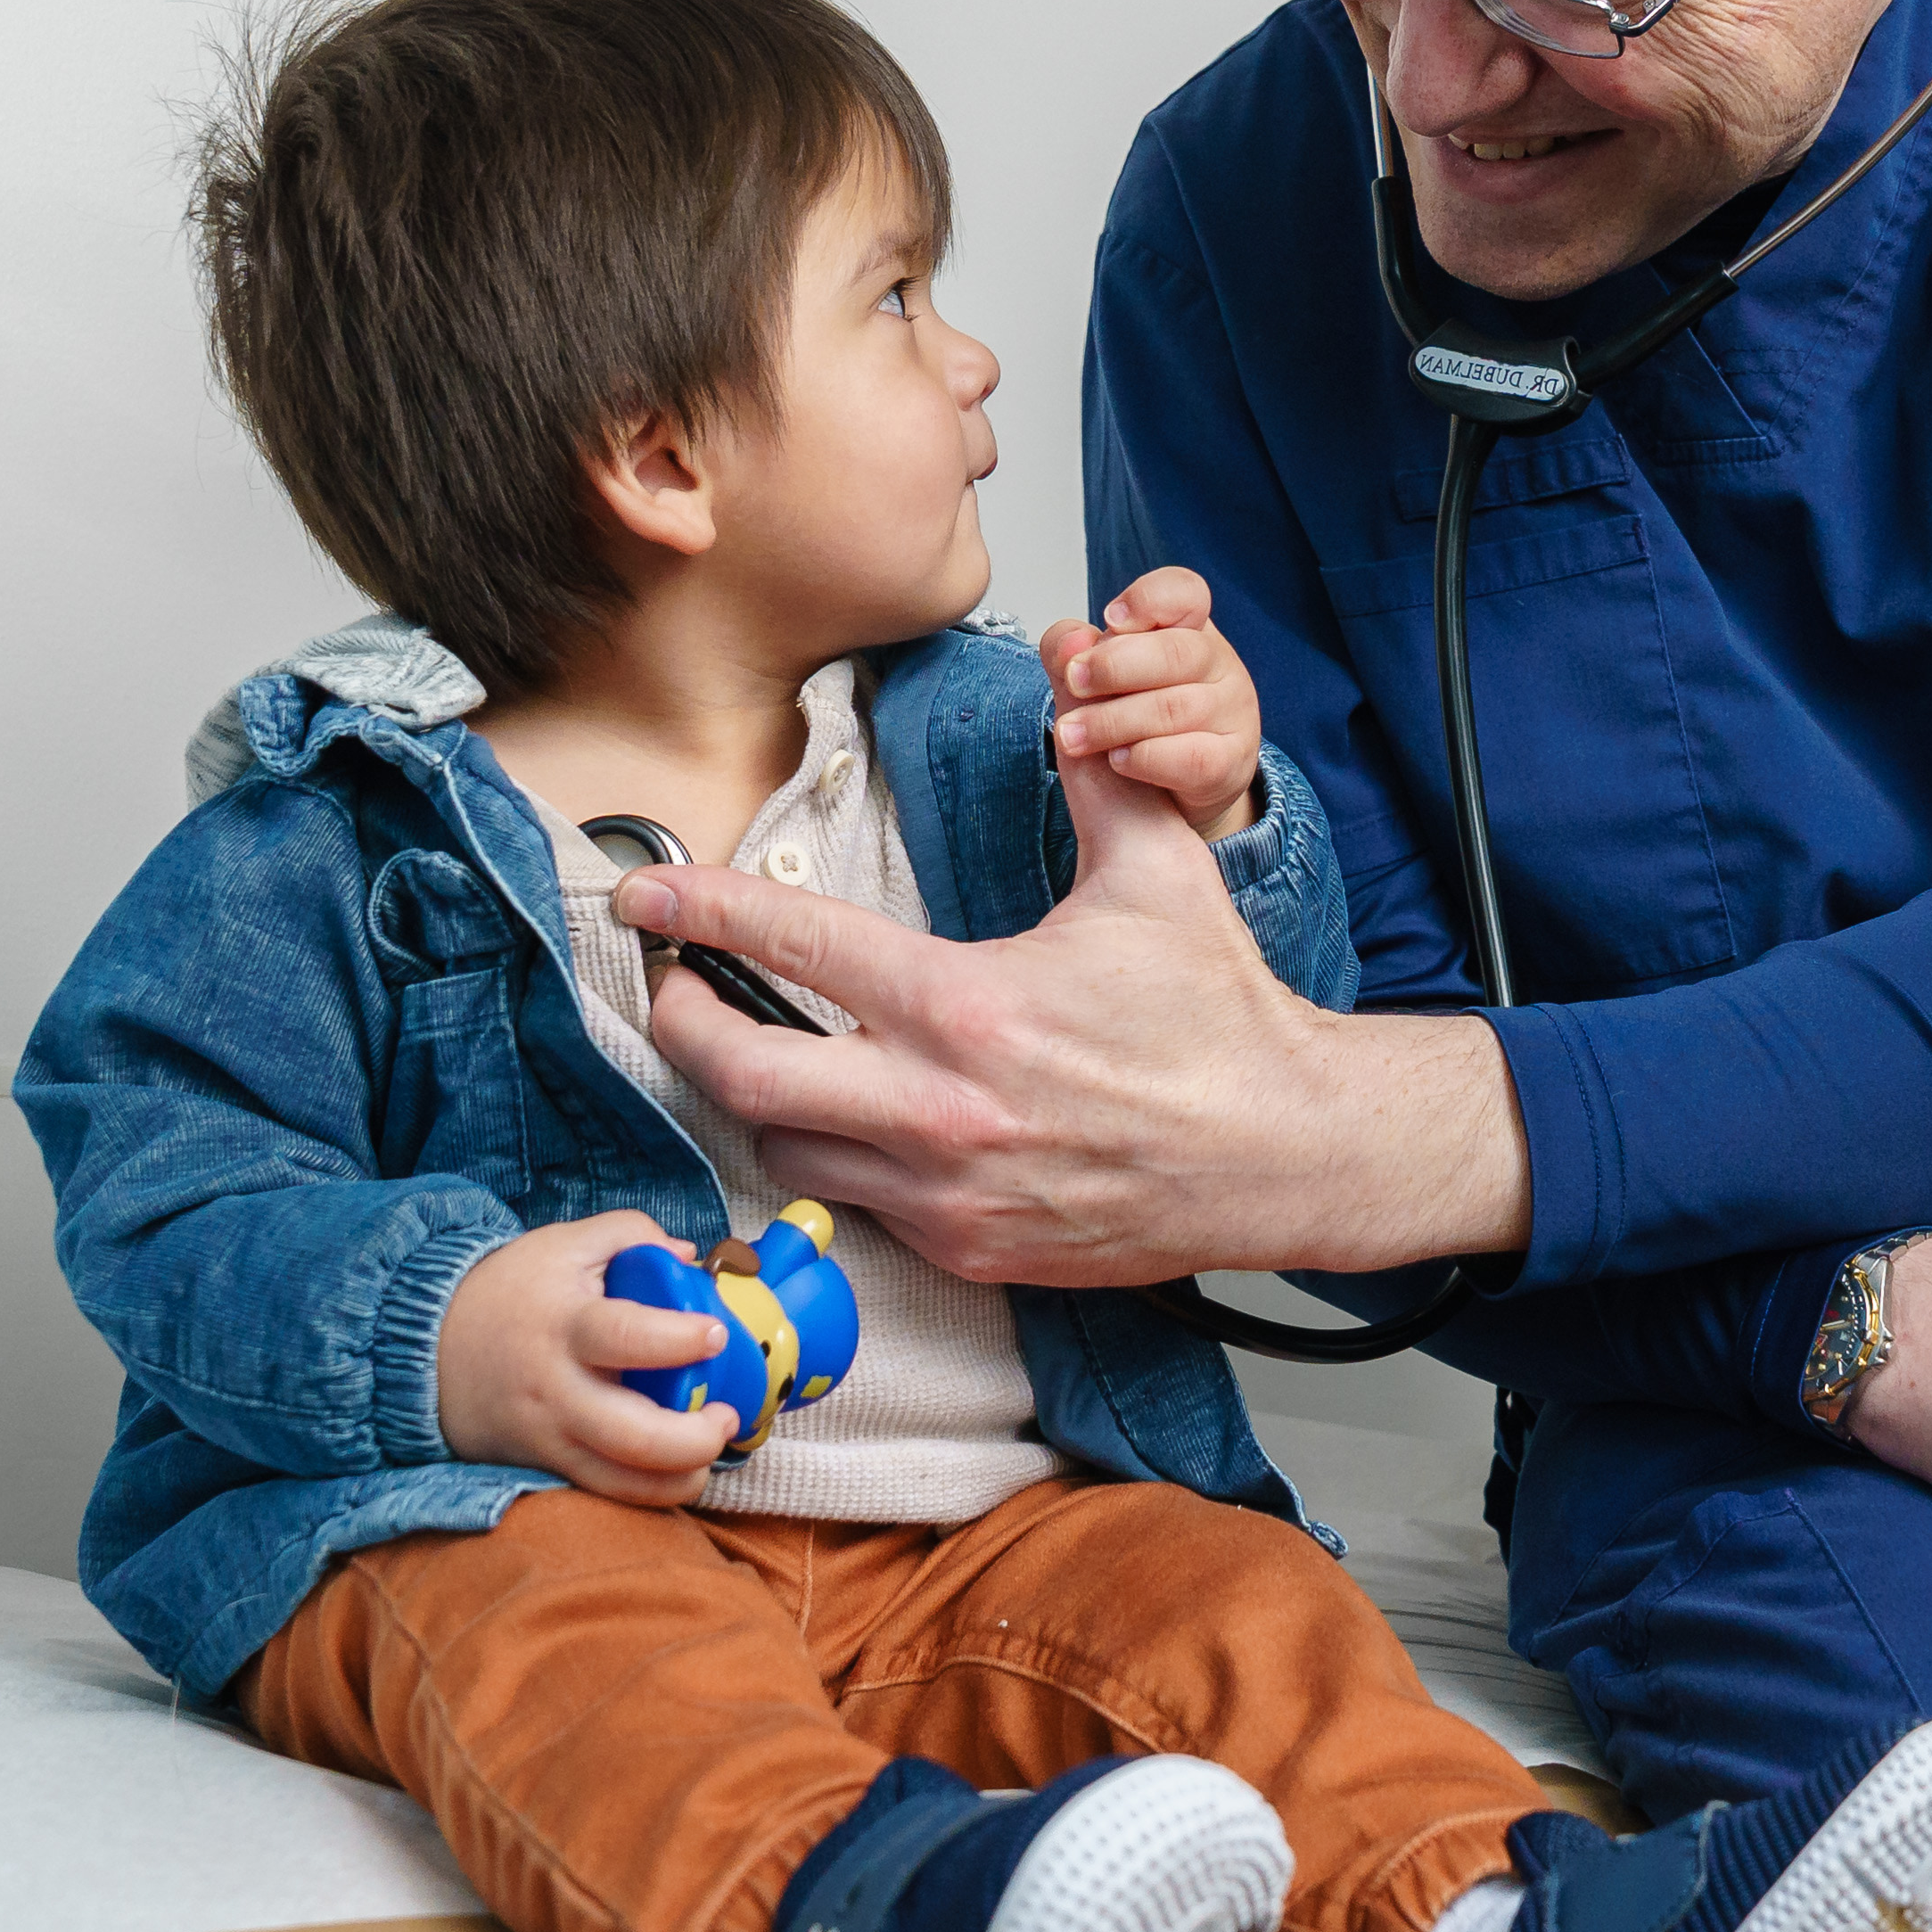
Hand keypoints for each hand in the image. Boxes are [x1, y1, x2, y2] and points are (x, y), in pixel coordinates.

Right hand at [432, 1212, 744, 1501]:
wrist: (425, 1345)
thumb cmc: (508, 1291)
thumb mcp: (563, 1244)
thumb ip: (630, 1234)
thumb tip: (689, 1256)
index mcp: (566, 1327)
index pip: (626, 1337)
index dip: (679, 1340)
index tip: (716, 1335)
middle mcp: (558, 1391)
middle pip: (633, 1436)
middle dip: (695, 1438)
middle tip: (727, 1416)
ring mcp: (550, 1438)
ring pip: (622, 1482)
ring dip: (682, 1478)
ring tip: (709, 1450)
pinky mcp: (545, 1466)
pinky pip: (604, 1494)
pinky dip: (649, 1491)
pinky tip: (677, 1468)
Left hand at [620, 742, 1532, 1284]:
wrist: (1283, 1154)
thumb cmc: (1221, 1022)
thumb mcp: (1161, 875)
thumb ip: (1094, 779)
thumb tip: (1066, 683)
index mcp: (969, 1008)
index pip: (796, 946)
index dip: (703, 912)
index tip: (648, 896)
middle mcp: (942, 1109)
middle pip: (743, 1073)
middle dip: (683, 1025)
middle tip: (674, 989)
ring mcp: (948, 1191)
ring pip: (784, 1149)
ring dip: (752, 1098)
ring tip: (751, 1052)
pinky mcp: (967, 1249)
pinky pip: (854, 1204)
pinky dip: (834, 1158)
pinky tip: (847, 1118)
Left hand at [1037, 567, 1263, 837]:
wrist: (1150, 805)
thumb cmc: (1123, 731)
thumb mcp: (1085, 687)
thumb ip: (1067, 652)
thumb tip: (1075, 641)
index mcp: (1185, 630)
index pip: (1185, 593)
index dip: (1147, 600)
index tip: (1110, 622)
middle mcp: (1218, 665)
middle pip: (1177, 652)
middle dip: (1113, 667)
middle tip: (1074, 683)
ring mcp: (1232, 714)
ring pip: (1176, 708)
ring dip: (1112, 722)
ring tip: (1074, 737)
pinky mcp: (1233, 764)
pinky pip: (1193, 758)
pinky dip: (1147, 759)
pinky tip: (1121, 761)